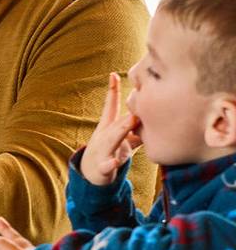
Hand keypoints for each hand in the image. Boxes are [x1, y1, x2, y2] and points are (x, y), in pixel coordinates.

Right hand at [81, 72, 141, 186]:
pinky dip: (111, 163)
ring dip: (121, 130)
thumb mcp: (124, 140)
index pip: (110, 107)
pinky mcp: (102, 167)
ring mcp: (102, 151)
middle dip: (128, 111)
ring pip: (112, 140)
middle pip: (116, 123)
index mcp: (108, 128)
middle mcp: (104, 136)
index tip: (113, 74)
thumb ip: (138, 129)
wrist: (91, 174)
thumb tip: (158, 115)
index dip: (112, 91)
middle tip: (139, 98)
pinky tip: (115, 161)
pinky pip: (107, 165)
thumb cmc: (111, 152)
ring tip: (132, 121)